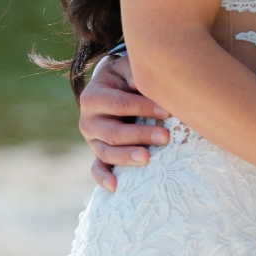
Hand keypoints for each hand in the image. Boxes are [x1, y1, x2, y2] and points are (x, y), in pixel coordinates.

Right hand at [79, 53, 168, 191]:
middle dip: (140, 135)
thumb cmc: (124, 77)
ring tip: (148, 158)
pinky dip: (103, 177)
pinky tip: (115, 186)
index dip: (142, 107)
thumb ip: (134, 74)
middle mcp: (88, 120)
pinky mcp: (98, 152)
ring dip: (127, 157)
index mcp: (93, 96)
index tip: (167, 111)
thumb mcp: (126, 69)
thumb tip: (146, 85)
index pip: (119, 104)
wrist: (110, 87)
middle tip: (165, 137)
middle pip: (113, 132)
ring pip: (107, 152)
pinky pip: (97, 168)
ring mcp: (92, 139)